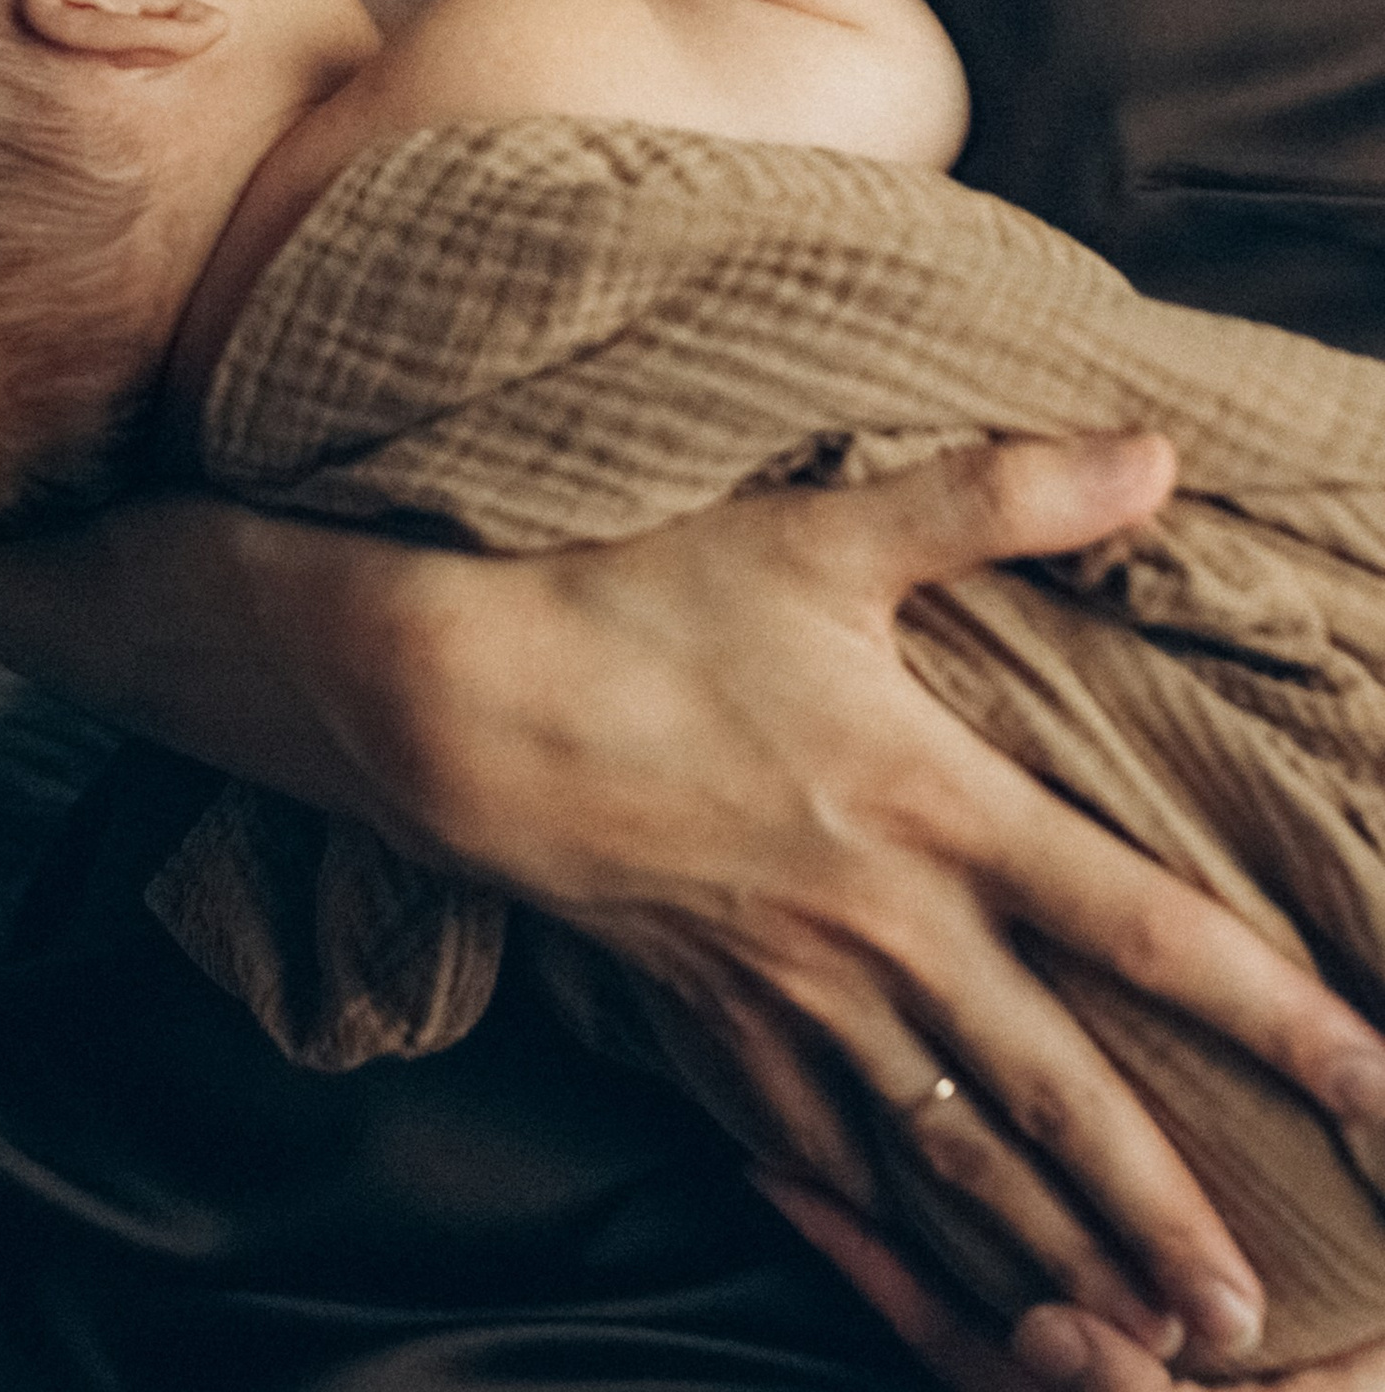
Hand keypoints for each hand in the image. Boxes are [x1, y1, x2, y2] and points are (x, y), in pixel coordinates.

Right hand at [344, 436, 1384, 1363]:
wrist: (458, 699)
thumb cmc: (641, 596)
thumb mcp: (825, 528)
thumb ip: (999, 493)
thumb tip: (1155, 449)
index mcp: (934, 804)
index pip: (1143, 924)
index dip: (1273, 1009)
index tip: (1371, 1086)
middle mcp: (882, 927)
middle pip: (1058, 1098)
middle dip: (1165, 1219)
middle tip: (1255, 1327)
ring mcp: (791, 996)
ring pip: (949, 1164)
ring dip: (1048, 1263)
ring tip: (1134, 1347)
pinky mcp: (709, 1027)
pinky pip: (817, 1162)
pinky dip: (885, 1243)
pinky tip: (930, 1288)